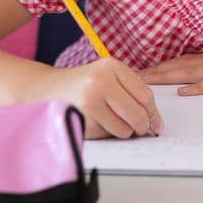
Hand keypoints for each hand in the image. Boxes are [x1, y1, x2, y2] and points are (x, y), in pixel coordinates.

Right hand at [38, 58, 162, 138]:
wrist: (46, 90)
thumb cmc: (81, 85)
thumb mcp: (106, 76)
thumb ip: (129, 90)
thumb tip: (153, 119)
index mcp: (112, 67)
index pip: (145, 95)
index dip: (153, 113)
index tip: (156, 124)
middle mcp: (101, 81)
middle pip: (137, 115)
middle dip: (141, 127)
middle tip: (140, 130)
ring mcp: (89, 101)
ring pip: (123, 129)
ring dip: (121, 131)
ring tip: (109, 121)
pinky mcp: (80, 119)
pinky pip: (106, 135)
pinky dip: (105, 134)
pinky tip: (95, 122)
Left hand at [139, 39, 202, 96]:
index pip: (186, 62)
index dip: (163, 66)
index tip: (143, 71)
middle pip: (182, 65)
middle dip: (157, 71)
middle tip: (133, 76)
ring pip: (193, 72)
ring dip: (169, 77)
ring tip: (148, 81)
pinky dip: (199, 88)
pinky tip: (185, 92)